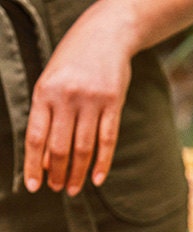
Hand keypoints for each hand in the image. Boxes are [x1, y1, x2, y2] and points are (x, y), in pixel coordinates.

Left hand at [22, 0, 192, 196]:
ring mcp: (91, 100)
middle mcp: (66, 97)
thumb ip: (48, 115)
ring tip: (74, 189)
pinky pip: (107, 140)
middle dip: (58, 173)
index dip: (34, 165)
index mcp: (45, 91)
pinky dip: (102, 163)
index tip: (34, 186)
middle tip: (58, 189)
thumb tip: (46, 157)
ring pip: (83, 148)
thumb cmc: (74, 61)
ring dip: (78, 173)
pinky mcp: (113, 104)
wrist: (105, 35)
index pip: (36, 137)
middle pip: (60, 147)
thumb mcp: (53, 81)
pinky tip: (97, 179)